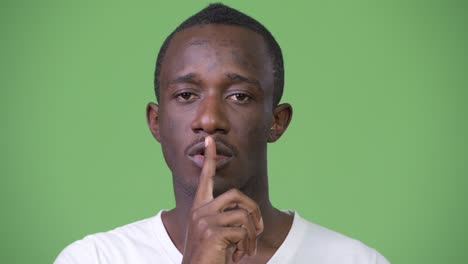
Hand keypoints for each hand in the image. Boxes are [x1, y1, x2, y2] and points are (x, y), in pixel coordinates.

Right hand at [182, 136, 263, 262]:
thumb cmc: (210, 256)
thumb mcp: (218, 234)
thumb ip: (228, 220)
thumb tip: (251, 217)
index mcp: (200, 208)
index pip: (205, 178)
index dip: (209, 158)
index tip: (210, 140)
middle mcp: (200, 210)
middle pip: (236, 195)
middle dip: (253, 211)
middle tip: (257, 231)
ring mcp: (205, 221)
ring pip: (243, 215)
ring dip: (251, 235)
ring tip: (244, 250)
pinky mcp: (212, 233)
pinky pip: (243, 231)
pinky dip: (246, 245)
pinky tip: (237, 256)